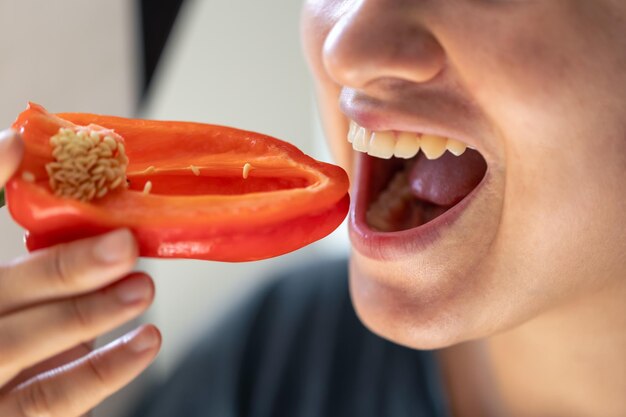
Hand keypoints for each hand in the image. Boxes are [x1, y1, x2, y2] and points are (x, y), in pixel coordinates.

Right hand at [0, 129, 160, 415]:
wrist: (3, 380)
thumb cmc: (12, 321)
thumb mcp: (15, 282)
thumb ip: (27, 239)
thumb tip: (36, 158)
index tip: (16, 143)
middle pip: (1, 292)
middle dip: (63, 269)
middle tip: (124, 245)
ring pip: (25, 344)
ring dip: (89, 313)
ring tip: (142, 288)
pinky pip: (55, 397)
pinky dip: (104, 370)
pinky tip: (147, 340)